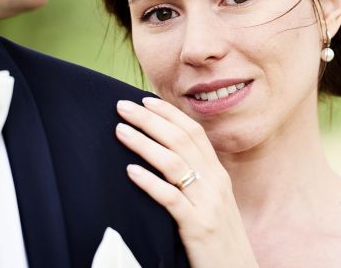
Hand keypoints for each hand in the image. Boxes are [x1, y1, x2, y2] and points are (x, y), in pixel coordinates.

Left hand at [115, 98, 257, 267]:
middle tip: (123, 105)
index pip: (194, 133)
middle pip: (181, 140)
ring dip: (144, 143)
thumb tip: (170, 158)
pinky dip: (149, 182)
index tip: (145, 100)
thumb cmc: (220, 238)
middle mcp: (215, 183)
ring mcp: (207, 204)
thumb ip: (198, 180)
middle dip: (150, 120)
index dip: (170, 114)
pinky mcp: (197, 226)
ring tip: (120, 131)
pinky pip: (170, 199)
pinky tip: (130, 172)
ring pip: (174, 163)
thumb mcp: (214, 203)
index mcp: (218, 175)